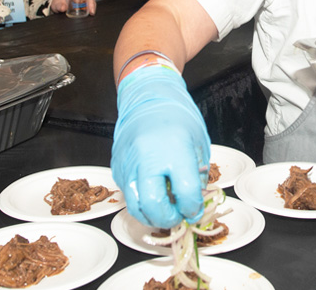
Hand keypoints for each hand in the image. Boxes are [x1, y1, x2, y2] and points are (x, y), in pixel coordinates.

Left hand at [51, 0, 96, 14]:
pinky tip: (91, 13)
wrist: (57, 7)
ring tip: (92, 12)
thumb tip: (63, 8)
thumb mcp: (57, 4)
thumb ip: (59, 6)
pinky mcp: (82, 6)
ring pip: (90, 1)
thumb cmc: (58, 3)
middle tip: (91, 10)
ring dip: (93, 6)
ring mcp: (81, 0)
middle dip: (92, 2)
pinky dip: (91, 9)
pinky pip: (88, 6)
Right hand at [112, 64, 209, 227]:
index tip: (195, 208)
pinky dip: (141, 200)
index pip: (185, 194)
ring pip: (135, 207)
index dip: (193, 208)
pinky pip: (127, 193)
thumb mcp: (198, 144)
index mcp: (174, 151)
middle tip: (179, 215)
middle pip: (154, 207)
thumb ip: (196, 176)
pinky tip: (153, 191)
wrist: (148, 96)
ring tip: (166, 209)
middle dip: (169, 218)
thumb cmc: (177, 116)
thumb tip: (194, 203)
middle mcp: (147, 159)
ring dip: (152, 216)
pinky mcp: (116, 167)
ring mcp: (127, 164)